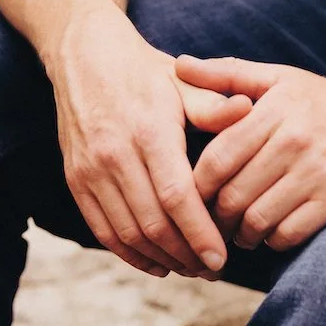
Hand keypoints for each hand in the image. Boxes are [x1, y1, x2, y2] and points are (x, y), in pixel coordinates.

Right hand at [47, 0, 252, 278]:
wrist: (86, 56)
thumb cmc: (146, 72)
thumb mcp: (184, 80)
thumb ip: (214, 104)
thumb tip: (250, 112)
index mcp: (149, 130)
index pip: (177, 196)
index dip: (200, 233)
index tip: (222, 258)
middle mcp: (115, 154)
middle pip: (153, 224)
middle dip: (185, 255)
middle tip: (212, 270)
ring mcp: (91, 170)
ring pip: (128, 234)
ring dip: (160, 259)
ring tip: (190, 268)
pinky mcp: (76, 180)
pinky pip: (103, 231)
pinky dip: (130, 254)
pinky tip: (156, 263)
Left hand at [177, 56, 325, 252]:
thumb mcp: (282, 79)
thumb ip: (228, 75)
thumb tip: (178, 66)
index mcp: (276, 107)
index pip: (216, 159)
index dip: (196, 188)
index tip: (193, 197)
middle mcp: (295, 137)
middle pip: (232, 195)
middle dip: (215, 218)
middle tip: (213, 223)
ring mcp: (318, 170)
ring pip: (257, 220)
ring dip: (241, 235)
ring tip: (239, 233)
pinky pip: (288, 234)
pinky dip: (273, 241)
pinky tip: (272, 233)